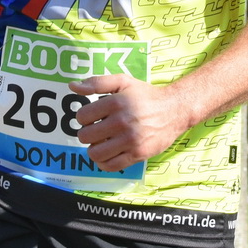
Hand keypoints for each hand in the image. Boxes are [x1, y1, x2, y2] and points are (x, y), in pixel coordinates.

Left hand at [68, 75, 192, 170]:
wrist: (175, 110)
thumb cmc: (146, 96)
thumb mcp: (123, 82)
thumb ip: (97, 82)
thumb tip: (72, 86)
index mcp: (116, 102)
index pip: (82, 116)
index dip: (84, 117)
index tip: (93, 117)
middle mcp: (123, 121)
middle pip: (85, 136)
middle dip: (88, 133)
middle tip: (97, 130)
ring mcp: (131, 140)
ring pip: (95, 153)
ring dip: (94, 149)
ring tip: (102, 142)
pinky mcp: (138, 154)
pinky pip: (110, 166)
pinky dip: (104, 162)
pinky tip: (108, 153)